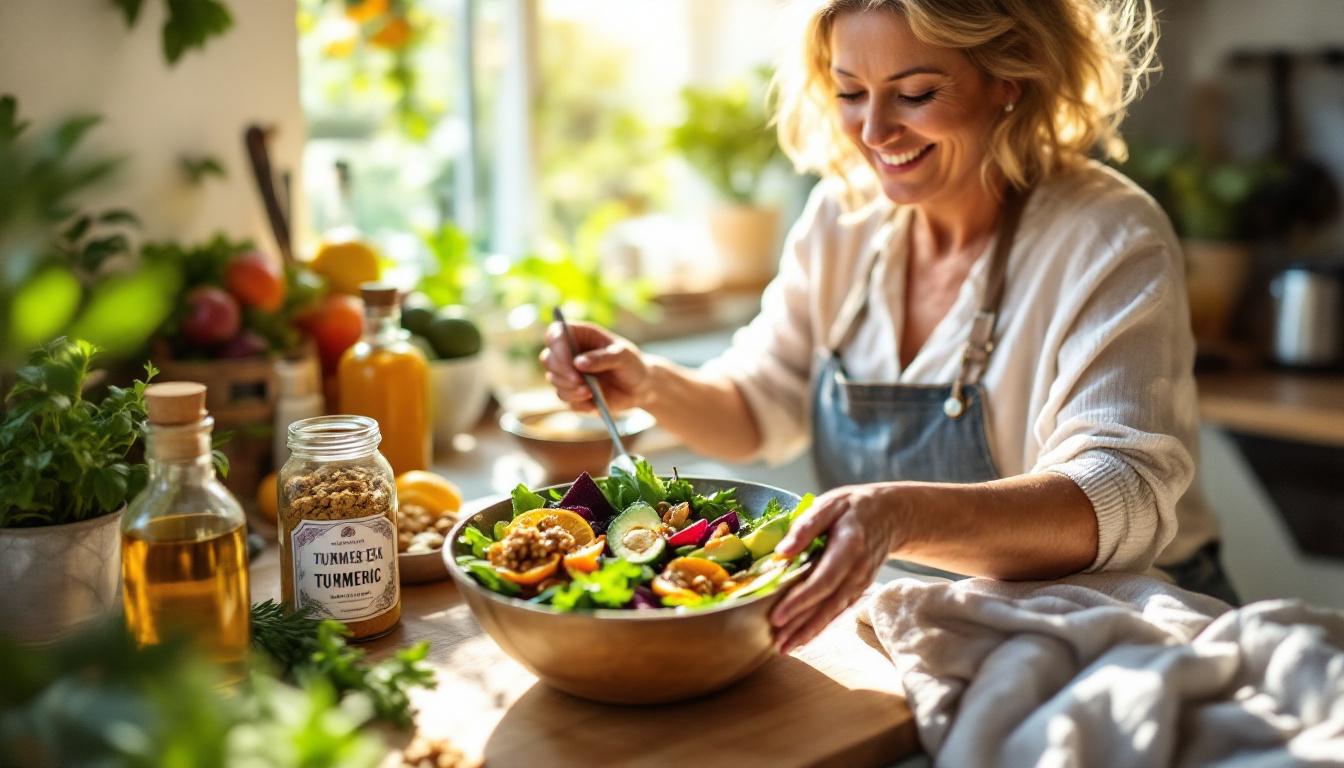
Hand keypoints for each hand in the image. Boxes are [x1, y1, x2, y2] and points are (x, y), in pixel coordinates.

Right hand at [539, 321, 651, 412]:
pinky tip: (593, 402)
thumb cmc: (632, 364)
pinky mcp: (573, 392)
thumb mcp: (623, 356)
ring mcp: (569, 373)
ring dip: (569, 389)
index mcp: (581, 335)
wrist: (641, 387)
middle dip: (562, 372)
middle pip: (548, 358)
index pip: (556, 333)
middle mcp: (570, 352)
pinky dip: (577, 402)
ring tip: (590, 392)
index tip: (571, 361)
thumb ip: (602, 358)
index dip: (557, 345)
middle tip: (580, 381)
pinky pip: (565, 398)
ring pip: (554, 380)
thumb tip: (578, 363)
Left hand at [769, 484, 902, 653]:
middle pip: (828, 603)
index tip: (778, 616)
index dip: (801, 601)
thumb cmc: (854, 507)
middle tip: (778, 642)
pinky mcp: (860, 588)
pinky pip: (840, 610)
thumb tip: (782, 551)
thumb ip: (806, 525)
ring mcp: (861, 582)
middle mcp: (858, 570)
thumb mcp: (830, 504)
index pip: (824, 580)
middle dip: (802, 625)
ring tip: (786, 647)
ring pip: (834, 611)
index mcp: (849, 546)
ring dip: (810, 631)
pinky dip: (822, 626)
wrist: (892, 515)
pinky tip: (804, 638)